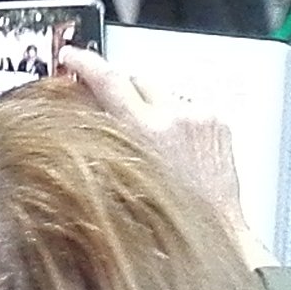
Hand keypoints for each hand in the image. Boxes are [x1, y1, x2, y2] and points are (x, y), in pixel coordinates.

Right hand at [59, 46, 269, 267]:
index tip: (71, 56)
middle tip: (110, 106)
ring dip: (150, 105)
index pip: (108, 79)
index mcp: (145, 132)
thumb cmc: (170, 222)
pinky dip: (175, 117)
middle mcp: (174, 117)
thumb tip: (87, 111)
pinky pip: (185, 105)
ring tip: (152, 140)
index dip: (84, 63)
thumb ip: (104, 138)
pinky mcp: (217, 121)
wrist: (219, 233)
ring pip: (161, 92)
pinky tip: (175, 146)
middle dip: (120, 88)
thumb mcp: (119, 179)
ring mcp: (199, 116)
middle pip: (135, 78)